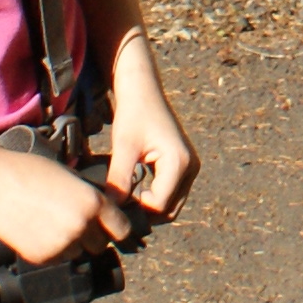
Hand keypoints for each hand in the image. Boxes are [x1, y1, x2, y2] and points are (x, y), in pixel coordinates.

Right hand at [0, 148, 137, 267]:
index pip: (121, 228)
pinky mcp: (41, 257)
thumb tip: (101, 213)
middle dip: (93, 237)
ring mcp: (61, 244)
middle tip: (76, 224)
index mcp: (93, 202)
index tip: (111, 228)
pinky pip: (56, 258)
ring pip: (77, 252)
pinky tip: (36, 230)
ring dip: (71, 243)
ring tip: (50, 223)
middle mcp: (81, 226)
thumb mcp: (69, 176)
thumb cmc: (29, 172)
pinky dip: (51, 249)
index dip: (116, 228)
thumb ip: (89, 196)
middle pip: (100, 245)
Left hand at [106, 74, 198, 222]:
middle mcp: (191, 167)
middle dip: (144, 213)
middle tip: (118, 205)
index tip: (114, 201)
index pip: (159, 205)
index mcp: (179, 163)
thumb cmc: (133, 113)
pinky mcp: (184, 165)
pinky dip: (154, 197)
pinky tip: (133, 188)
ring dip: (149, 206)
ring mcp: (190, 167)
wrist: (143, 89)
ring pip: (171, 204)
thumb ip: (119, 180)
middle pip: (169, 210)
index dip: (135, 209)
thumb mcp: (123, 148)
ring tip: (124, 196)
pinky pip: (171, 193)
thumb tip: (112, 210)